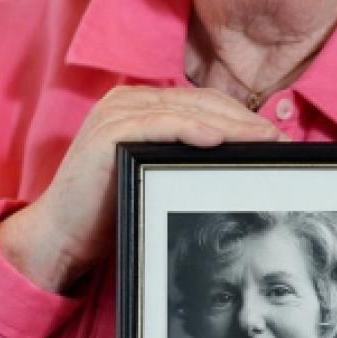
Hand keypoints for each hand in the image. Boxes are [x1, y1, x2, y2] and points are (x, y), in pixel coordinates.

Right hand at [0, 85, 285, 293]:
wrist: (59, 237)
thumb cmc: (109, 211)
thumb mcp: (154, 175)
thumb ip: (184, 158)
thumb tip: (239, 158)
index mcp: (139, 104)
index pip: (202, 102)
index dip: (240, 117)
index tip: (273, 138)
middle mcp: (126, 100)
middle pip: (199, 102)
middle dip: (242, 120)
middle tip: (277, 140)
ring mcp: (115, 113)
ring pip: (185, 110)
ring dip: (228, 125)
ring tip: (260, 140)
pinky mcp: (107, 132)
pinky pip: (158, 124)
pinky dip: (191, 128)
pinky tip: (218, 139)